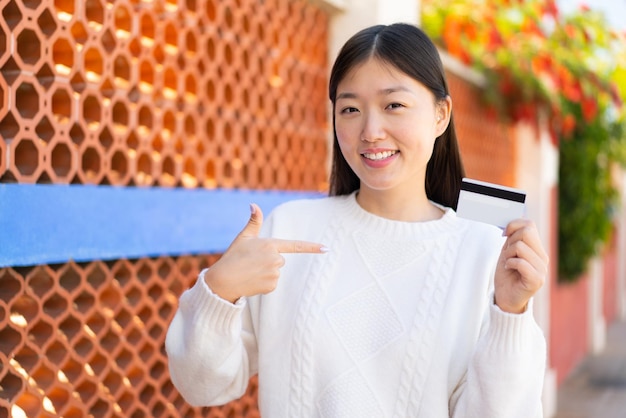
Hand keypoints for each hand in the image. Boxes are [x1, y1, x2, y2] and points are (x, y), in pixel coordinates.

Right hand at [204, 204, 326, 302]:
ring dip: (266, 272)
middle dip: (269, 261)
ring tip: (251, 272)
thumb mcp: (243, 238)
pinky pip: (273, 283)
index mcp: (270, 244)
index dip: (312, 247)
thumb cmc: (233, 257)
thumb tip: (254, 204)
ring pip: (276, 272)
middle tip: (252, 262)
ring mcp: (274, 273)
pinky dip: (264, 283)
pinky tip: (253, 281)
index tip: (326, 248)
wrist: (223, 281)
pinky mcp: (272, 286)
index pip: (296, 245)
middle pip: (280, 259)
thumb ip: (254, 222)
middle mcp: (275, 259)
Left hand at [494, 219, 548, 313]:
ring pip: (520, 246)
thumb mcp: (508, 252)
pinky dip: (509, 263)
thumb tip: (512, 221)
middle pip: (526, 231)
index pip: (530, 225)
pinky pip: (520, 262)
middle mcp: (543, 257)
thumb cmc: (506, 275)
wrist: (506, 297)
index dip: (513, 225)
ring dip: (508, 254)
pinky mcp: (537, 280)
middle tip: (507, 254)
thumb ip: (512, 238)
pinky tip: (509, 269)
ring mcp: (542, 269)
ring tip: (508, 263)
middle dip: (510, 240)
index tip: (505, 235)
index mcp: (537, 249)